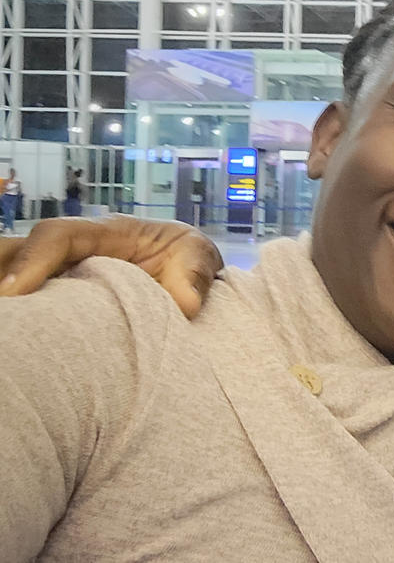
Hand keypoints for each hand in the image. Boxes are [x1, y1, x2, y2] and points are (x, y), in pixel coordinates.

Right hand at [0, 215, 223, 318]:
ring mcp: (63, 270)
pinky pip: (31, 298)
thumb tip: (186, 303)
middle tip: (5, 318)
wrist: (189, 269)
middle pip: (19, 251)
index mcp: (107, 232)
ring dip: (11, 294)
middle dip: (5, 277)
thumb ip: (194, 274)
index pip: (59, 235)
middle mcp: (76, 248)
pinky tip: (20, 337)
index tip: (14, 292)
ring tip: (9, 329)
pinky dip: (21, 313)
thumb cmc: (188, 257)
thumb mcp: (199, 256)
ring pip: (16, 272)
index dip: (33, 259)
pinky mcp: (61, 292)